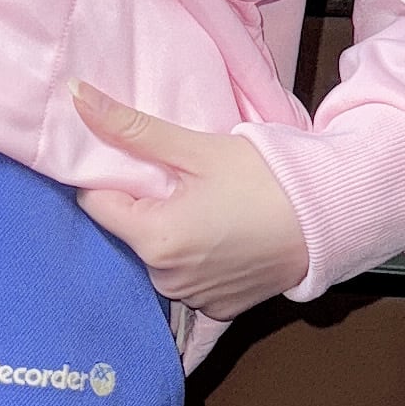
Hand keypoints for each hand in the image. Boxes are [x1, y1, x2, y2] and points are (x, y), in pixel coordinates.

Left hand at [70, 80, 306, 317]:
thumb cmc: (265, 179)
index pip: (96, 205)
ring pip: (155, 259)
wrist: (328, 216)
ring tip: (208, 210)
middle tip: (184, 184)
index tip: (144, 167)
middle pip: (127, 234)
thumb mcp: (196, 148)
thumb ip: (132, 127)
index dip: (113, 180)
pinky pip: (187, 281)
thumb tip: (75, 95)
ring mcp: (193, 299)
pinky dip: (196, 262)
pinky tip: (222, 238)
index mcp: (154, 239)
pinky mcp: (217, 309)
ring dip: (168, 237)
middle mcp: (167, 279)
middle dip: (143, 208)